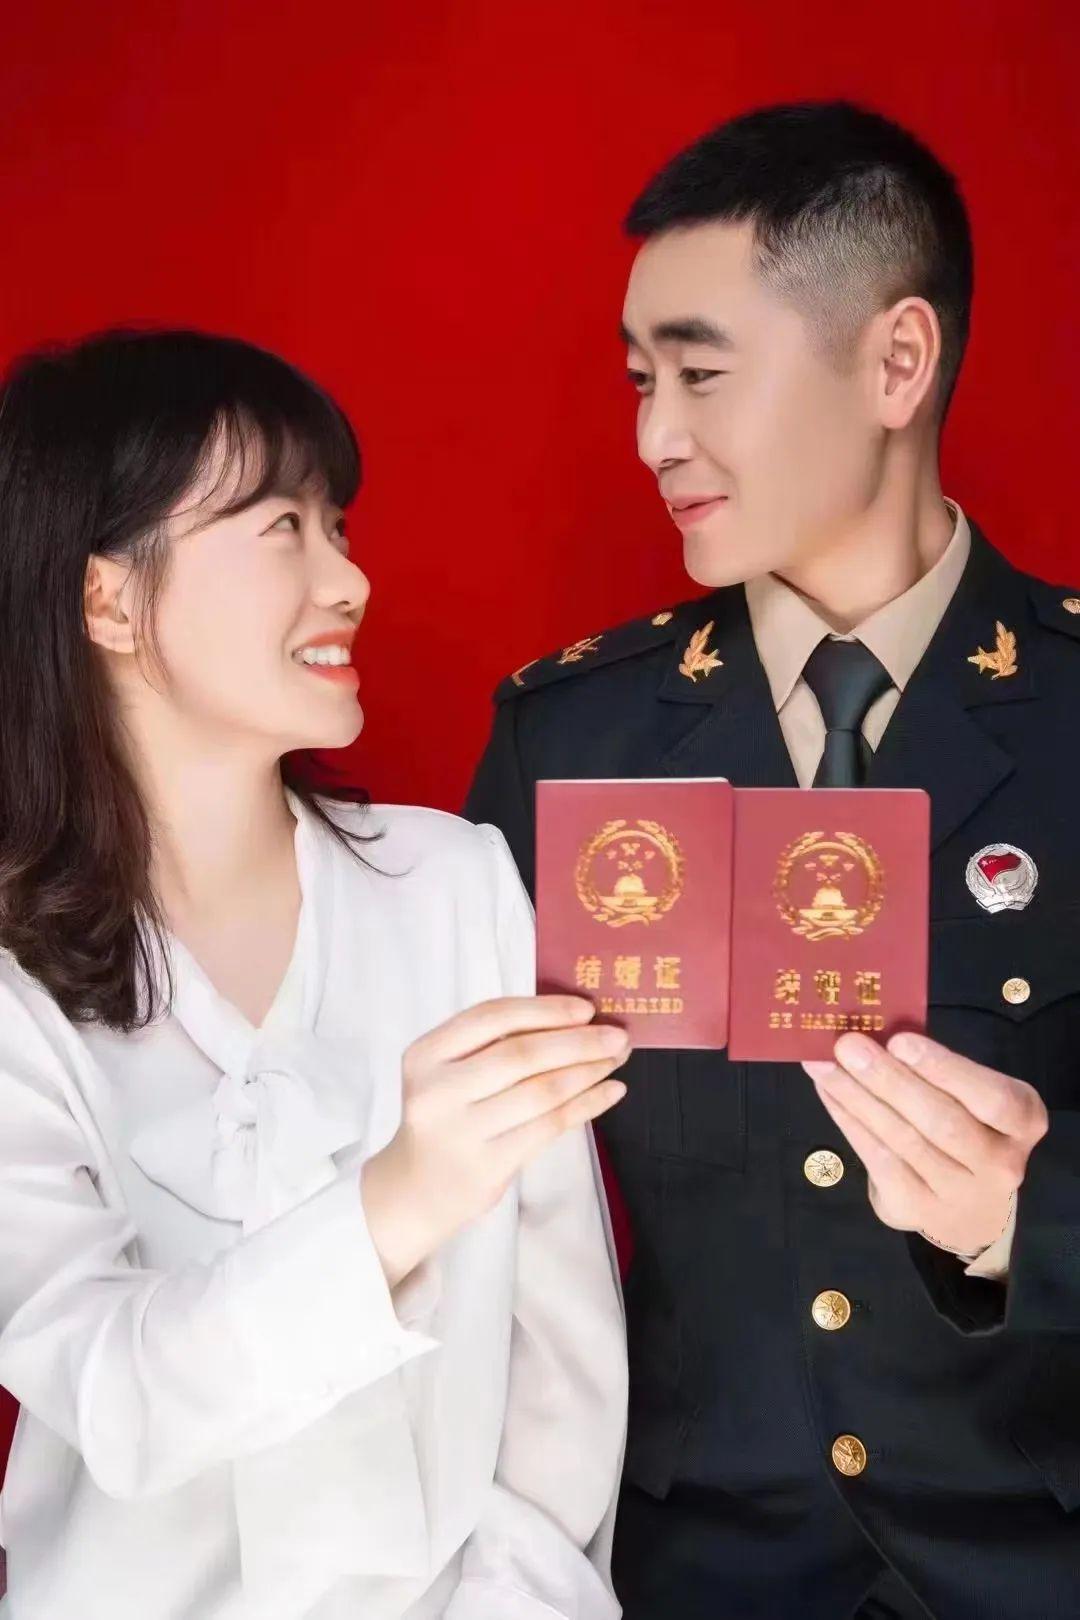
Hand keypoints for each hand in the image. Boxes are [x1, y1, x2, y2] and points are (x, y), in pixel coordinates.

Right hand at [362, 996, 628, 1285]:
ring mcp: (461, 1132)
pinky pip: (550, 1127)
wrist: (416, 1188)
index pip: (491, 1017)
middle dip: (578, 1042)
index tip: (586, 1008)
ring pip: (541, 1092)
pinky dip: (587, 1105)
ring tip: (616, 1060)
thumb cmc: (447, 1115)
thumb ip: (493, 1044)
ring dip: (588, 1072)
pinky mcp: (488, 1166)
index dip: (544, 1010)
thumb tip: (575, 1019)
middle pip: (521, 1054)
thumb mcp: (450, 1071)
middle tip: (617, 1036)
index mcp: (426, 1054)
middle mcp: (438, 1090)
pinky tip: (610, 1092)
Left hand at [804, 1031, 1047, 1258]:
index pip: (992, 1098)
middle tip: (847, 1046)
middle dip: (888, 1080)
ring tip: (824, 1064)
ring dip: (857, 1097)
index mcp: (1023, 1121)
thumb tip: (877, 1032)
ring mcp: (959, 1193)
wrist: (971, 1208)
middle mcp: (1000, 1163)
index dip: (944, 1069)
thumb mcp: (972, 1095)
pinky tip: (828, 1093)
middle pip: (941, 1121)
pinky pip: (879, 1161)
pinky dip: (848, 1121)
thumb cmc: (969, 1126)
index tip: (899, 1041)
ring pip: (903, 1141)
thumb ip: (940, 1069)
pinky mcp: (917, 1209)